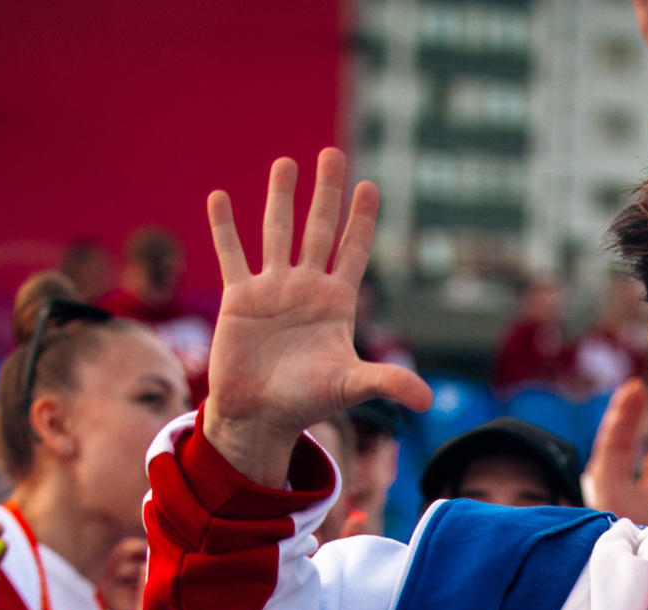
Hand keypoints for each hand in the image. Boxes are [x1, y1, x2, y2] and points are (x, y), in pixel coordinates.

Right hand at [203, 150, 434, 484]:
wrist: (260, 415)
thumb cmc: (308, 401)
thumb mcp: (350, 387)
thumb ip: (387, 383)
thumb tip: (427, 401)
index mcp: (337, 302)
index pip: (353, 250)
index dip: (362, 220)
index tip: (369, 185)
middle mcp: (306, 287)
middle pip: (319, 229)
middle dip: (327, 193)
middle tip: (333, 154)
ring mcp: (272, 289)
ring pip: (277, 232)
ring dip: (281, 198)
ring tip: (287, 163)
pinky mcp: (239, 298)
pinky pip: (231, 254)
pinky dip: (224, 227)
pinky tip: (219, 197)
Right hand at [583, 378, 647, 524]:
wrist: (627, 557)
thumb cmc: (635, 530)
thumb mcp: (645, 497)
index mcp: (615, 475)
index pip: (622, 439)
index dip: (630, 415)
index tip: (638, 392)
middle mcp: (605, 475)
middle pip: (615, 436)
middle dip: (624, 410)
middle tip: (636, 386)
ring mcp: (602, 480)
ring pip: (609, 441)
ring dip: (620, 416)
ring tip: (631, 393)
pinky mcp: (604, 486)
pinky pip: (608, 455)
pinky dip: (614, 433)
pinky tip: (622, 413)